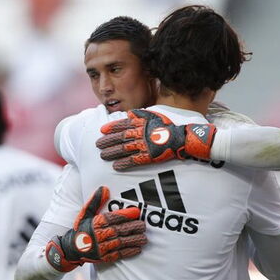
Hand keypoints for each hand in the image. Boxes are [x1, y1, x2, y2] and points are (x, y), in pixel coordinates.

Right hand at [45, 186, 145, 271]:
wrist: (71, 248)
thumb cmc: (81, 229)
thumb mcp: (85, 213)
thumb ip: (96, 201)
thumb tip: (105, 188)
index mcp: (95, 223)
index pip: (112, 217)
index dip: (126, 215)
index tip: (136, 212)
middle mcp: (98, 235)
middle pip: (119, 230)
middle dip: (133, 228)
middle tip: (143, 225)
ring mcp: (101, 247)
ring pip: (120, 242)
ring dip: (133, 240)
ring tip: (144, 237)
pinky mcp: (103, 257)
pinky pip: (118, 254)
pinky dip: (128, 252)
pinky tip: (138, 249)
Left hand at [96, 109, 215, 170]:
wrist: (182, 138)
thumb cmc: (168, 126)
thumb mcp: (154, 115)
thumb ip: (141, 115)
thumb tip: (129, 113)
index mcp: (141, 123)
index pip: (123, 125)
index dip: (111, 128)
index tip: (102, 130)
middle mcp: (140, 134)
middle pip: (120, 137)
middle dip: (108, 141)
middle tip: (97, 144)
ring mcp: (144, 145)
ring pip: (124, 149)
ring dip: (112, 152)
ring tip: (102, 155)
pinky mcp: (148, 156)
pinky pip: (133, 160)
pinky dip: (124, 163)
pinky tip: (116, 166)